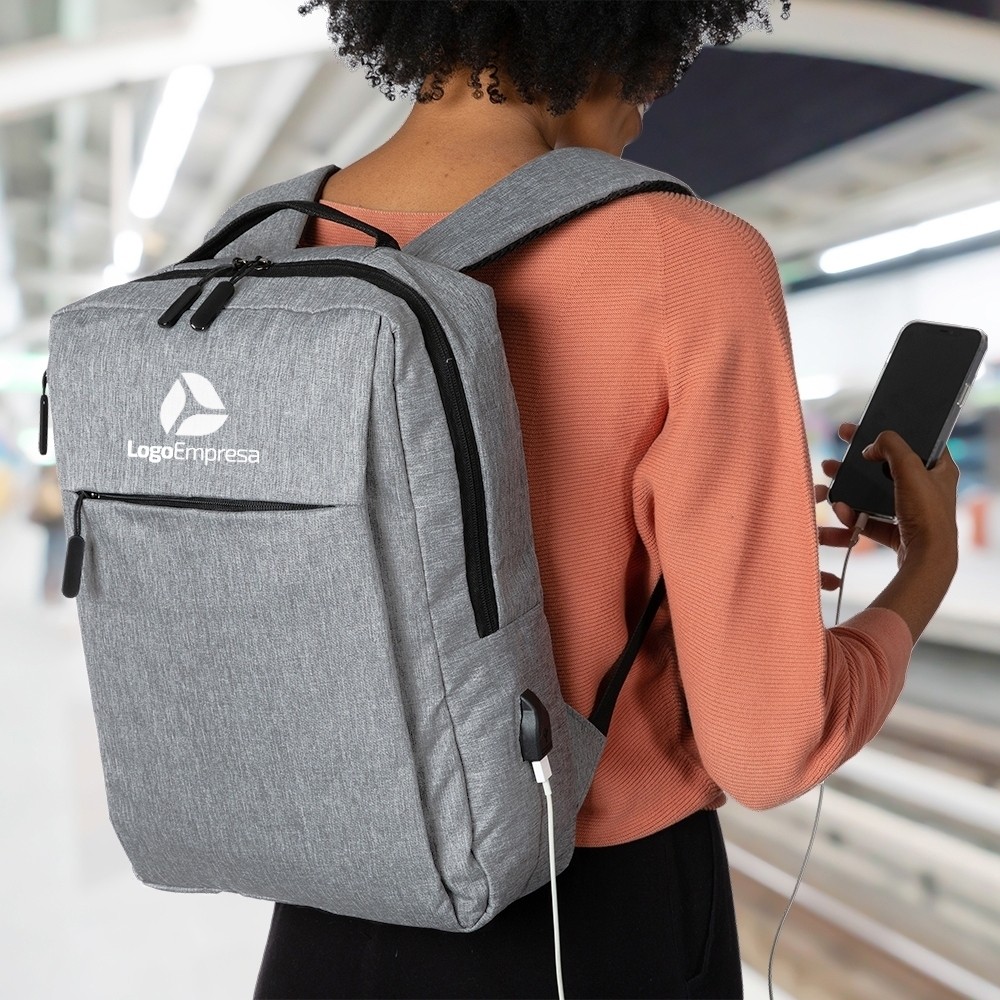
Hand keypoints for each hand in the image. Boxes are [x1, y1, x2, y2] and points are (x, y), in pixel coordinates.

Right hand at [815, 420, 959, 588]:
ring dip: (850, 487)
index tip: (866, 427)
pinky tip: (840, 510)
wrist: (926, 559)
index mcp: (940, 469)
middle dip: (860, 461)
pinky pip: (870, 519)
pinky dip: (854, 515)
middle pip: (888, 467)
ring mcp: (912, 510)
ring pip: (875, 493)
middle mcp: (928, 488)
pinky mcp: (898, 530)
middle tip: (839, 452)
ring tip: (829, 480)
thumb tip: (873, 445)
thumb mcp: (910, 468)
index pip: (916, 442)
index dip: (891, 432)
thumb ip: (891, 446)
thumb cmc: (927, 514)